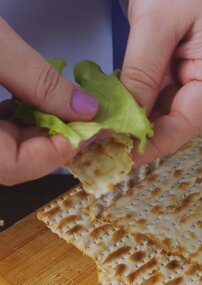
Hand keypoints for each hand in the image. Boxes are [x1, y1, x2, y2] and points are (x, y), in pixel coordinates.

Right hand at [0, 18, 97, 184]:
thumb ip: (40, 81)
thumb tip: (84, 108)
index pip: (13, 167)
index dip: (52, 156)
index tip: (84, 132)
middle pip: (18, 161)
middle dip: (58, 142)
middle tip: (89, 122)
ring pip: (13, 147)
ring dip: (46, 131)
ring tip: (72, 112)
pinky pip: (4, 130)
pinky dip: (28, 119)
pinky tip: (41, 104)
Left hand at [121, 0, 201, 165]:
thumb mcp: (159, 24)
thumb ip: (142, 71)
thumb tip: (125, 115)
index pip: (184, 124)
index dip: (153, 144)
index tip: (124, 154)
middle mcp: (200, 82)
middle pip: (170, 122)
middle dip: (137, 135)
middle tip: (105, 145)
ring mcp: (185, 77)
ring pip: (158, 111)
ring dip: (131, 121)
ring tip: (104, 130)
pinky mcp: (169, 72)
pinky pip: (151, 95)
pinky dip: (131, 103)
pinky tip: (111, 109)